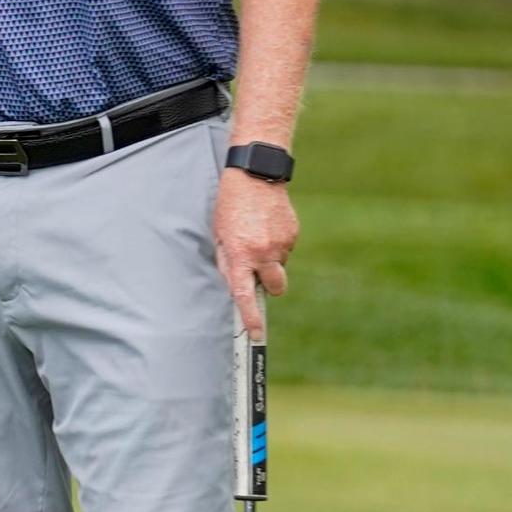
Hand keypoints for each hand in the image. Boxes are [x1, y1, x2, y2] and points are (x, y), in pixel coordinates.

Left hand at [214, 167, 296, 335]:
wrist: (255, 176)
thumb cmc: (230, 206)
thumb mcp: (218, 235)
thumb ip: (226, 262)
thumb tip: (234, 285)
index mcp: (239, 255)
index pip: (245, 295)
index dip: (251, 318)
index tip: (256, 334)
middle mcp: (262, 253)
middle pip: (276, 288)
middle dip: (270, 286)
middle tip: (260, 271)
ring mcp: (281, 244)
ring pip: (280, 266)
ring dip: (271, 260)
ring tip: (258, 235)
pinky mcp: (293, 234)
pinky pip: (287, 249)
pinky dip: (278, 244)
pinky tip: (267, 225)